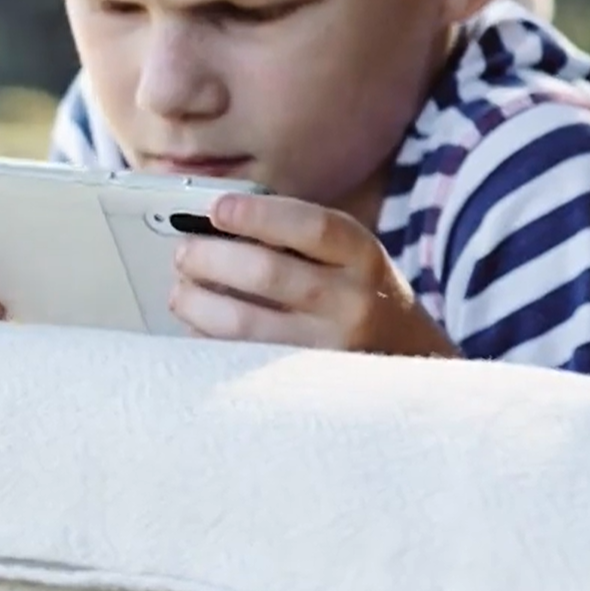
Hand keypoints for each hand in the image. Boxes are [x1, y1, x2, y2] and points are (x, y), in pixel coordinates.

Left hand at [170, 193, 453, 356]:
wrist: (408, 358)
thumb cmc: (363, 295)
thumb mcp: (350, 257)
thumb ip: (299, 238)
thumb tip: (217, 222)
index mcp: (364, 257)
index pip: (312, 227)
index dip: (259, 214)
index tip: (216, 208)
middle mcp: (353, 302)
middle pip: (269, 273)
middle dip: (212, 258)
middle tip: (185, 252)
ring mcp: (329, 349)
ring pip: (245, 325)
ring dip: (198, 302)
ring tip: (181, 290)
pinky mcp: (304, 383)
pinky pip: (240, 358)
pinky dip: (207, 338)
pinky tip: (197, 324)